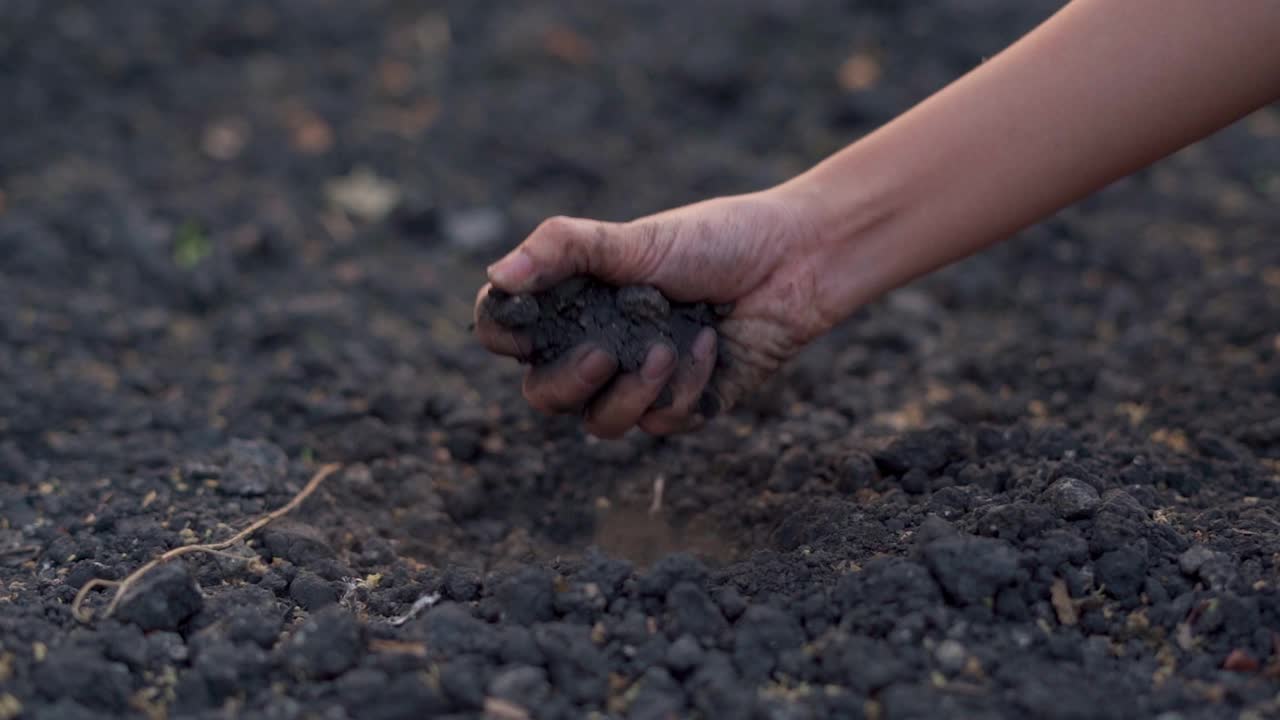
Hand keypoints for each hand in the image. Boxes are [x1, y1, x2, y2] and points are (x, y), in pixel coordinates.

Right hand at [472, 185, 839, 437]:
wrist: (795, 263)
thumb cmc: (714, 241)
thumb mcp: (633, 239)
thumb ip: (564, 250)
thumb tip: (497, 275)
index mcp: (573, 304)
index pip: (506, 332)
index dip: (502, 336)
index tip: (523, 331)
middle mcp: (598, 347)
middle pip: (544, 395)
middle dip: (568, 383)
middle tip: (602, 356)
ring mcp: (639, 383)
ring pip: (601, 423)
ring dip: (634, 392)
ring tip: (669, 348)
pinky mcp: (684, 406)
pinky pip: (662, 423)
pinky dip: (687, 386)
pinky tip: (712, 344)